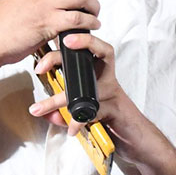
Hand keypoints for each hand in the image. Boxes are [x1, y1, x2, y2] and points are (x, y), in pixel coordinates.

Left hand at [29, 32, 156, 165]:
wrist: (135, 135)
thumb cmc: (111, 117)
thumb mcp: (85, 110)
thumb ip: (64, 110)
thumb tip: (45, 114)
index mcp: (100, 71)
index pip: (92, 47)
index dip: (81, 40)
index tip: (64, 39)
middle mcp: (106, 78)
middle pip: (82, 60)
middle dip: (57, 60)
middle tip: (40, 67)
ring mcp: (111, 93)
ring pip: (80, 90)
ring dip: (57, 100)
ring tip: (40, 108)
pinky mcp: (114, 111)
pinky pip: (91, 113)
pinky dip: (77, 122)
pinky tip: (71, 128)